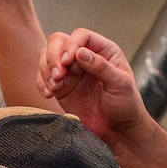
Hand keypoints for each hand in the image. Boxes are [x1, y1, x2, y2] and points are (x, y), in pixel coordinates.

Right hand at [37, 28, 148, 144]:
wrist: (117, 131)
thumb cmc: (126, 106)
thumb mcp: (120, 85)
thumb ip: (102, 67)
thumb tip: (81, 52)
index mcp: (104, 51)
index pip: (81, 36)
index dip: (71, 44)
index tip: (68, 61)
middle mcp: (84, 57)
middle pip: (58, 41)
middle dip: (53, 56)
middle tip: (58, 75)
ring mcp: (70, 71)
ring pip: (46, 56)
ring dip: (45, 70)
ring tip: (54, 87)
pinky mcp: (60, 86)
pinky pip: (42, 76)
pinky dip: (41, 82)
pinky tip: (48, 94)